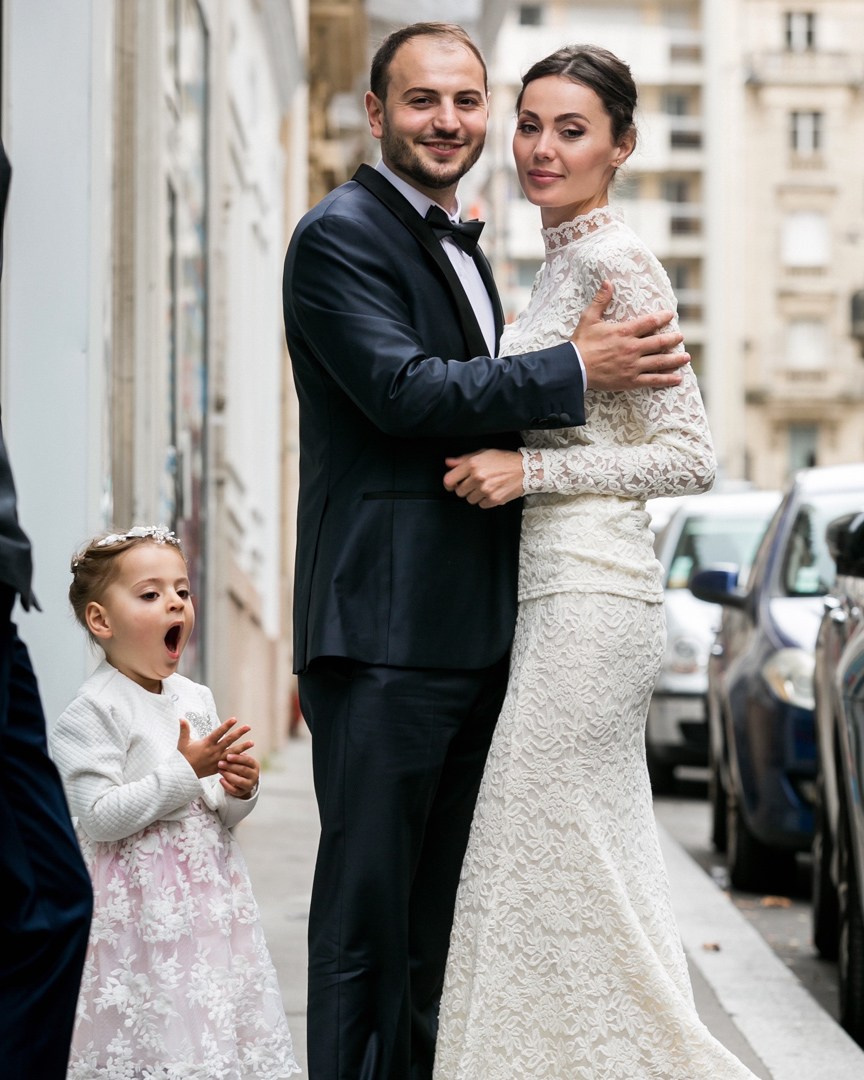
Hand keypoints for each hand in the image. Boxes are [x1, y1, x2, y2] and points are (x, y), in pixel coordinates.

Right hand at [177, 716, 252, 778]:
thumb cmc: (183, 757)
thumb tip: (181, 718)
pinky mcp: (218, 767)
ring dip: (243, 747)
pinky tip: (246, 757)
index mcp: (206, 744)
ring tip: (252, 743)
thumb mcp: (182, 743)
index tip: (235, 719)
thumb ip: (184, 730)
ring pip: (232, 753)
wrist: (183, 774)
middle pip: (229, 741)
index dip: (227, 725)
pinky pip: (230, 764)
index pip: (219, 732)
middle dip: (239, 733)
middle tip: (248, 727)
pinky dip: (238, 760)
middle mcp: (214, 751)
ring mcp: (217, 760)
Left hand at [218, 750, 259, 798]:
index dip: (238, 758)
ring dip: (228, 775)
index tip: (227, 756)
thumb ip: (237, 756)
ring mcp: (249, 785)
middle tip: (220, 763)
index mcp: (255, 765)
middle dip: (231, 766)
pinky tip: (220, 780)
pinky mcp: (242, 793)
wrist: (242, 782)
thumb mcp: (241, 761)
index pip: (248, 760)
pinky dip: (226, 785)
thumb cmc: (240, 767)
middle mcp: (255, 776)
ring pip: (239, 781)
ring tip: (219, 770)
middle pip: (243, 770)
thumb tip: (228, 751)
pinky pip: (234, 790)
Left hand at [443, 450, 523, 507]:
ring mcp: (486, 490)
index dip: (449, 484)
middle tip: (474, 483)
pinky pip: (481, 505)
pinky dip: (485, 500)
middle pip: (459, 491)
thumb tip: (448, 463)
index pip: (449, 480)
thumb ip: (463, 459)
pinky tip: (492, 491)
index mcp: (473, 464)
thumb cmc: (504, 460)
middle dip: (465, 488)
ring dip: (475, 495)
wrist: (525, 469)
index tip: (453, 484)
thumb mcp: (483, 454)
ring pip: (470, 499)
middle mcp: (478, 477)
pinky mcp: (494, 499)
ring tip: (485, 486)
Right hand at [572, 281, 688, 390]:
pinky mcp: (630, 380)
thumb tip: (607, 282)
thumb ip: (600, 300)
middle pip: (659, 342)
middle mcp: (632, 348)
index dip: (662, 317)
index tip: (670, 315)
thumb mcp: (589, 318)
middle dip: (672, 339)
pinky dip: (666, 379)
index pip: (649, 322)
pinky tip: (677, 378)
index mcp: (624, 332)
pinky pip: (653, 379)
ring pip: (660, 361)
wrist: (574, 368)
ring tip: (685, 357)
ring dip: (675, 359)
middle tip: (680, 337)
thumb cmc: (581, 344)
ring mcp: (633, 365)